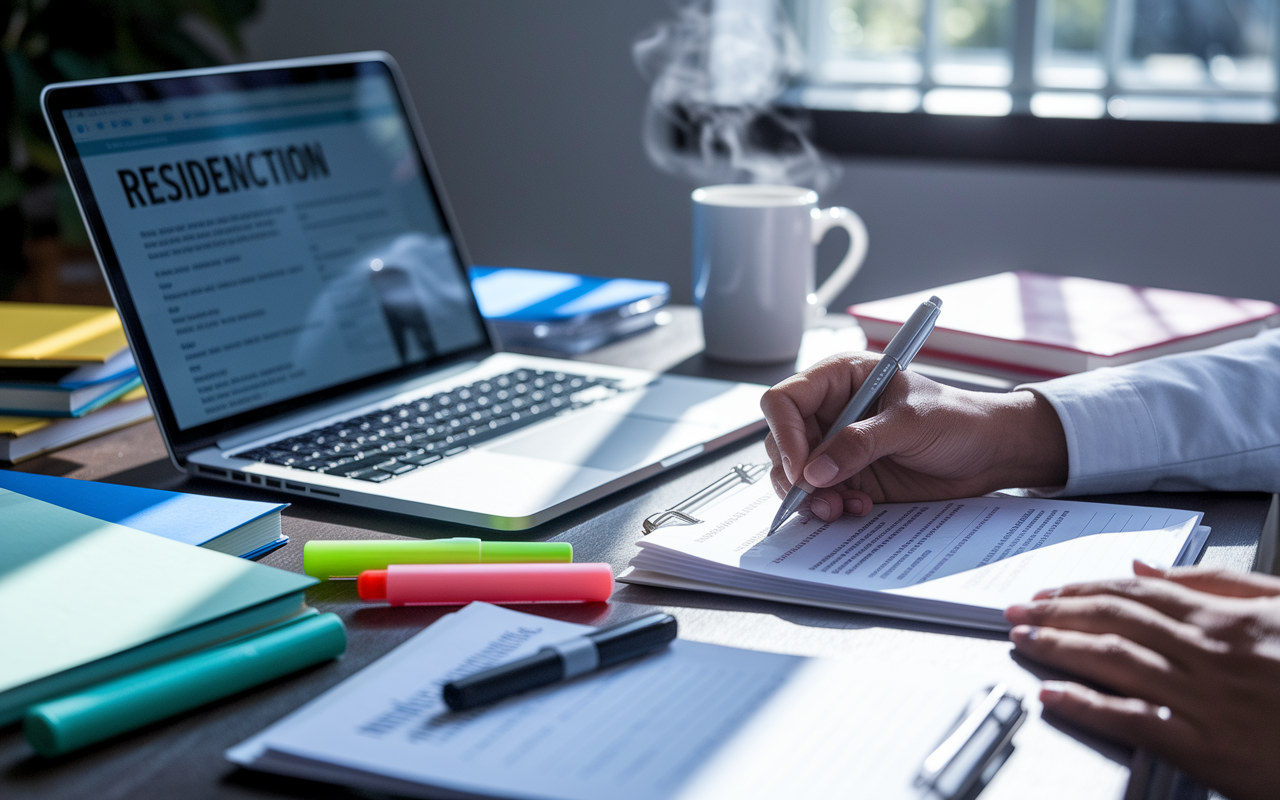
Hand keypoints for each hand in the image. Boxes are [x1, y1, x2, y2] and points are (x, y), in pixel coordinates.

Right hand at [761, 353, 1068, 520]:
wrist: (988, 453)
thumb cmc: (957, 419)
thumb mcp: (910, 424)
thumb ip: (860, 444)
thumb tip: (815, 470)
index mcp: (839, 380)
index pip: (785, 401)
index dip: (784, 434)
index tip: (801, 468)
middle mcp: (830, 412)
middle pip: (781, 442)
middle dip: (794, 474)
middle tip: (817, 497)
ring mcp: (836, 447)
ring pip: (794, 474)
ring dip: (810, 497)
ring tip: (839, 507)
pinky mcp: (848, 477)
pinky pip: (819, 496)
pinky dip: (829, 507)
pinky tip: (856, 508)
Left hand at [1006, 561, 1279, 799]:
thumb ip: (1215, 584)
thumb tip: (1146, 569)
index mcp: (1225, 621)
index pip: (1134, 595)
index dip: (1082, 591)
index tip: (1047, 592)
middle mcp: (1209, 653)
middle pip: (1115, 621)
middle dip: (1057, 613)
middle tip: (1015, 610)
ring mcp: (1206, 699)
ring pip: (1116, 660)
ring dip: (1059, 647)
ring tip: (1021, 639)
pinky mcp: (1208, 747)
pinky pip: (1134, 720)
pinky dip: (1087, 705)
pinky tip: (1053, 695)